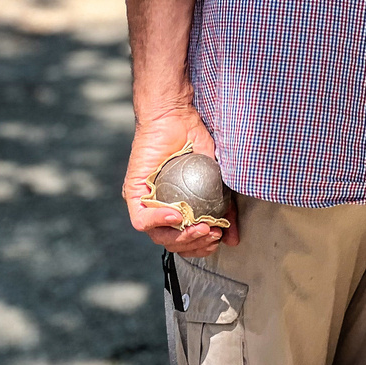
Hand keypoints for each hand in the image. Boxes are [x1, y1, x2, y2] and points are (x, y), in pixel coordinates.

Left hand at [123, 104, 239, 256]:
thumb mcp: (218, 181)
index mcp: (176, 210)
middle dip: (194, 245)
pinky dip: (158, 221)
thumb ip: (225, 210)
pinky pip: (141, 219)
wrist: (177, 117)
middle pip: (172, 243)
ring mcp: (144, 203)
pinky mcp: (132, 194)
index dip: (201, 247)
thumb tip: (233, 238)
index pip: (185, 242)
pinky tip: (176, 216)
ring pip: (158, 236)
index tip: (218, 236)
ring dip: (180, 237)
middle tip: (212, 232)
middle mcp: (158, 210)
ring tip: (200, 227)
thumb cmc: (196, 143)